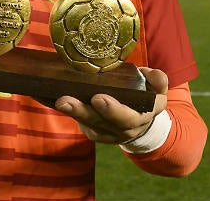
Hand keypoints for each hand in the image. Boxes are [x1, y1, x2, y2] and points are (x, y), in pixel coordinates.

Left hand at [54, 67, 168, 143]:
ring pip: (90, 124)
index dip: (114, 110)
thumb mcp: (156, 87)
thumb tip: (154, 76)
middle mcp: (127, 128)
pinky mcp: (97, 132)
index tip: (98, 98)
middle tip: (67, 100)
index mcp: (145, 115)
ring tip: (59, 100)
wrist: (142, 120)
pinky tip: (52, 101)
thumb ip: (157, 80)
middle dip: (85, 111)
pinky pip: (83, 125)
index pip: (130, 116)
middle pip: (102, 123)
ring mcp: (111, 133)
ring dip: (74, 112)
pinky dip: (69, 114)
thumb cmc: (146, 95)